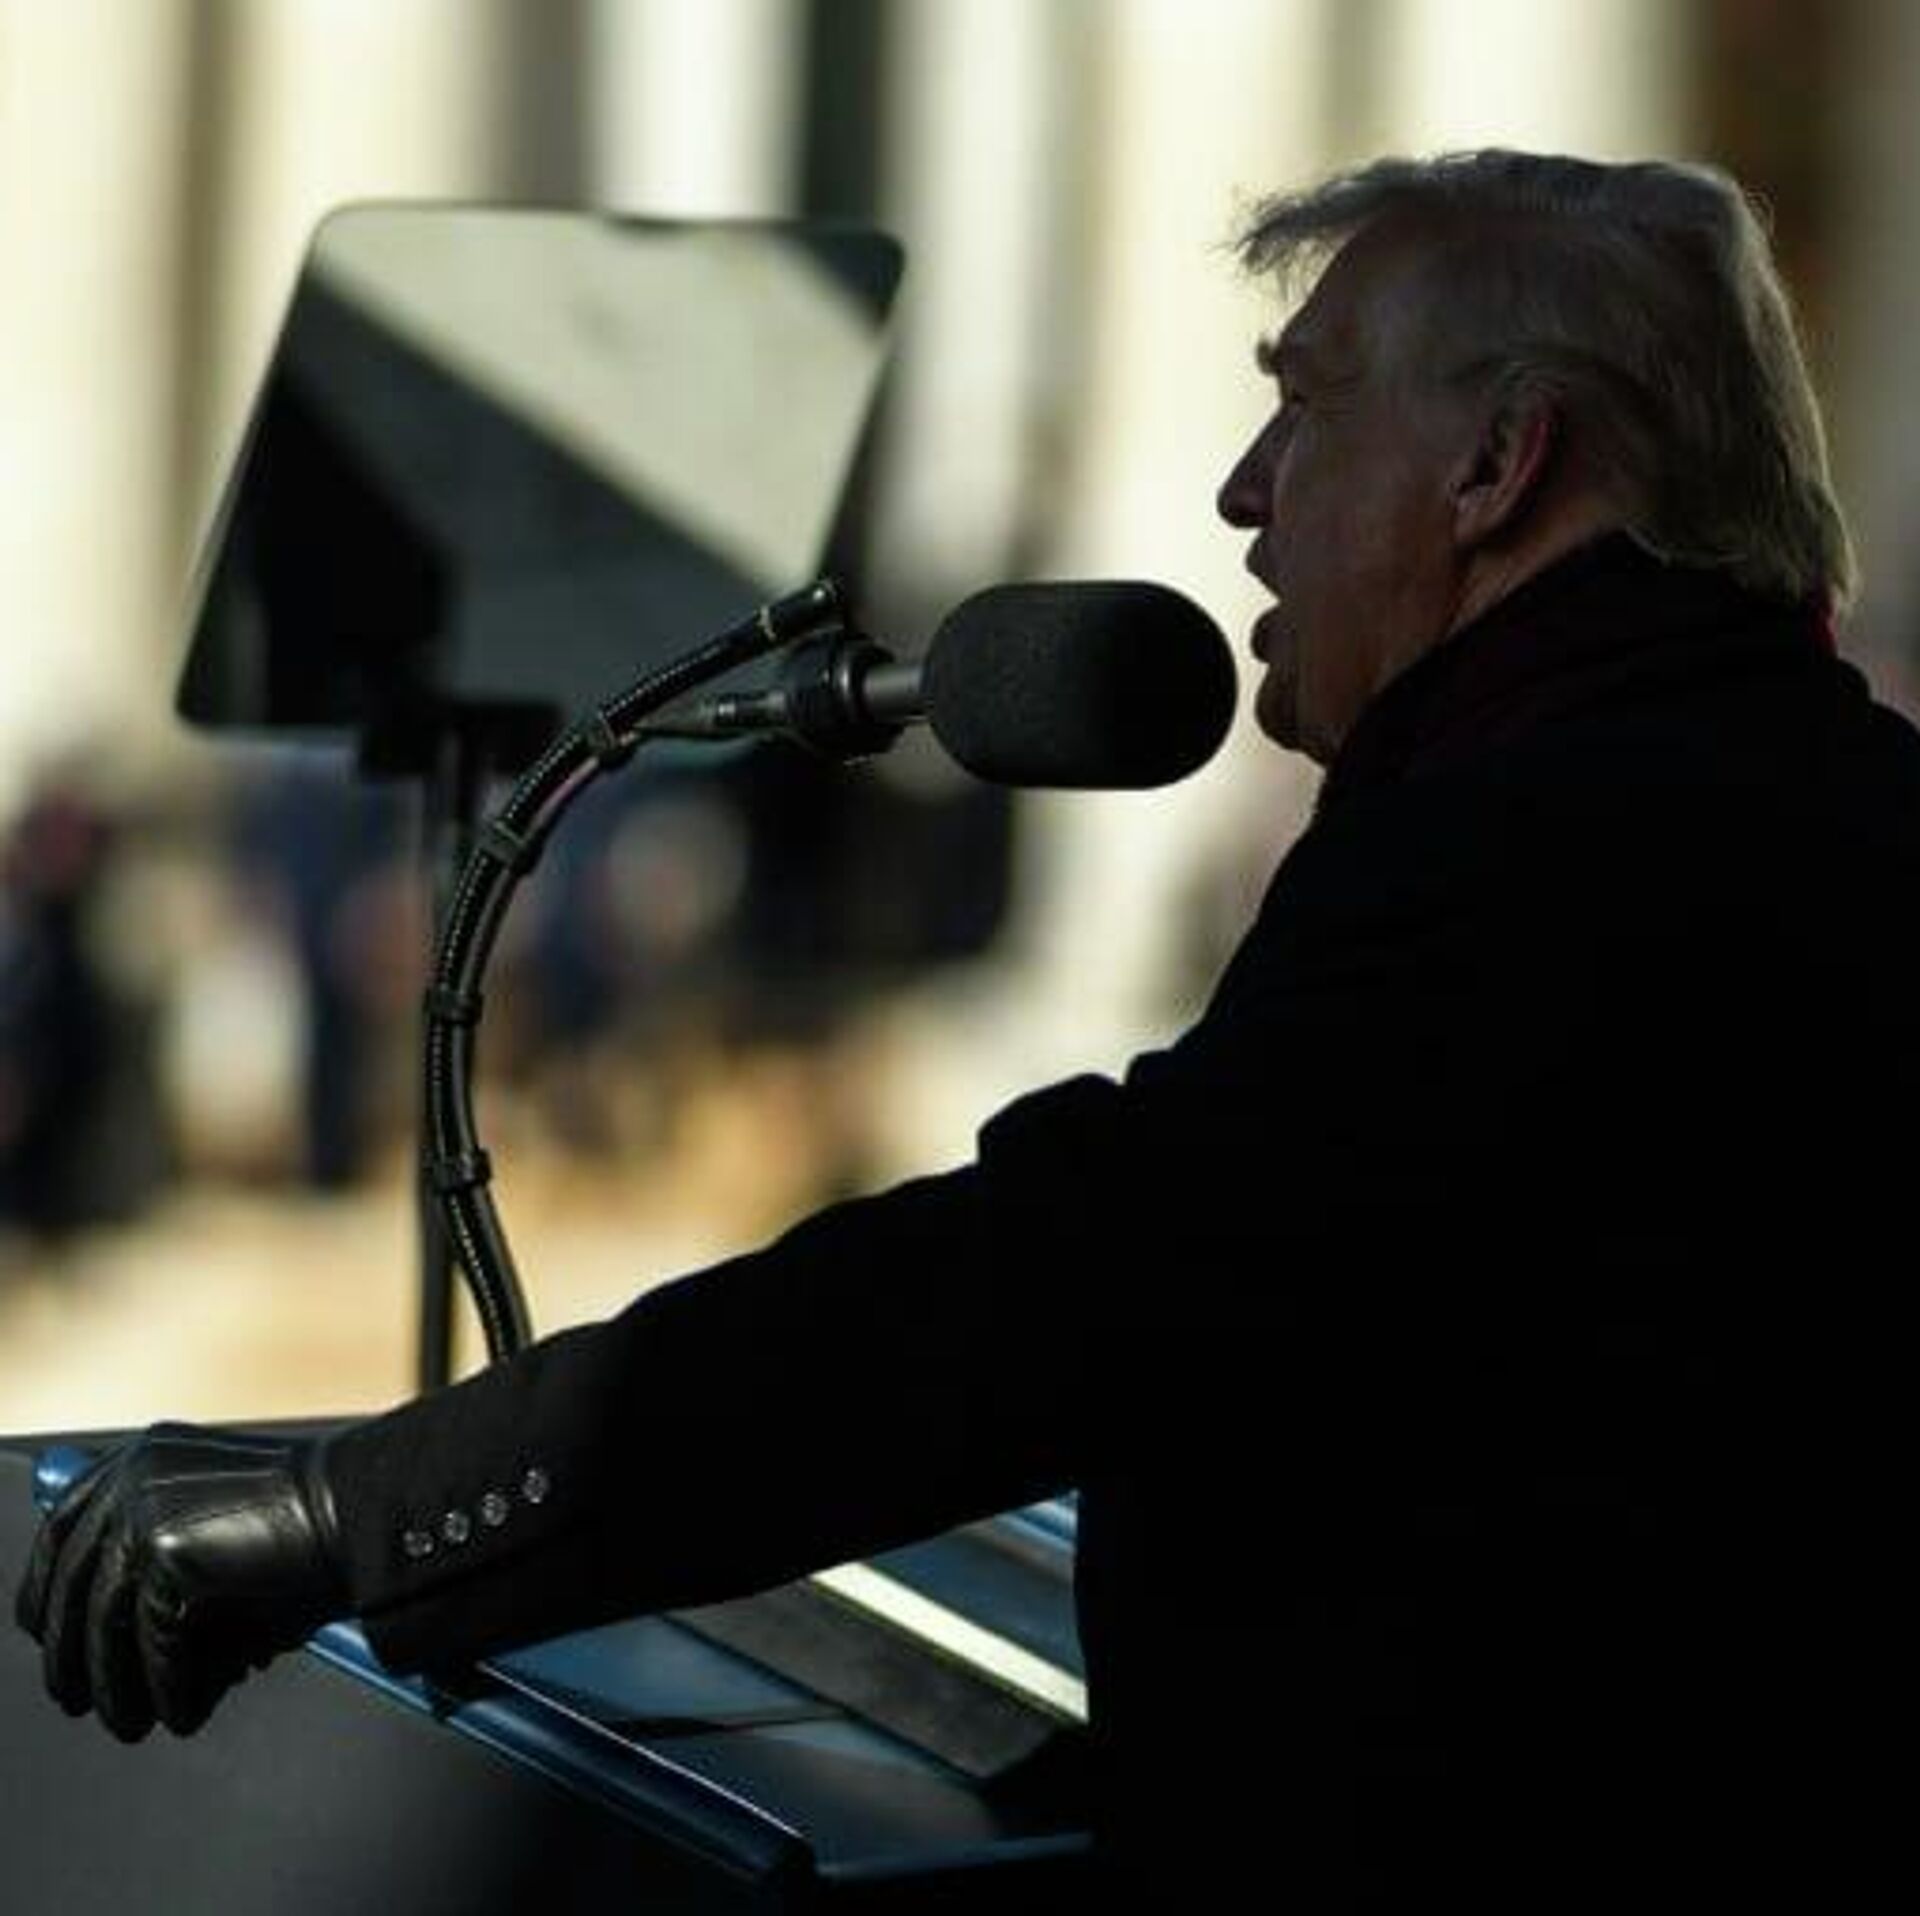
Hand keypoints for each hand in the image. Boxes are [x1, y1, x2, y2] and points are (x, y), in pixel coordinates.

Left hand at [14, 1422, 348, 1741]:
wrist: (363, 1514)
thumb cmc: (311, 1525)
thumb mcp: (220, 1527)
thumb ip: (162, 1564)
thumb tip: (117, 1645)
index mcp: (143, 1459)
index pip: (63, 1530)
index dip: (49, 1591)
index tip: (48, 1634)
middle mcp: (135, 1477)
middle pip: (74, 1583)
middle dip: (73, 1655)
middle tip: (80, 1700)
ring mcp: (148, 1512)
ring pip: (105, 1624)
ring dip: (118, 1686)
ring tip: (134, 1723)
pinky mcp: (168, 1554)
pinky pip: (154, 1645)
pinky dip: (169, 1689)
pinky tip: (187, 1711)